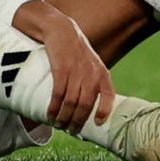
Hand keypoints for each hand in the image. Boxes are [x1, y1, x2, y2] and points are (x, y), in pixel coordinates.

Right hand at [35, 12, 115, 132]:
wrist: (61, 30)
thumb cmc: (76, 51)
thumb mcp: (92, 64)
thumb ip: (93, 81)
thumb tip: (87, 107)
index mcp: (102, 73)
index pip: (109, 96)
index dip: (104, 112)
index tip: (97, 124)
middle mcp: (92, 74)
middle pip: (86, 105)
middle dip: (77, 121)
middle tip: (70, 130)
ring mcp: (77, 71)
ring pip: (71, 102)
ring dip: (63, 117)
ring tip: (58, 124)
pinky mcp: (62, 69)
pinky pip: (58, 93)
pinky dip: (54, 107)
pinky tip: (50, 114)